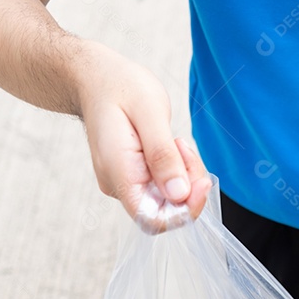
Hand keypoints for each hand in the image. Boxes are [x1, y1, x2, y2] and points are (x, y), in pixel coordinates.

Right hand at [77, 43, 210, 231]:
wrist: (96, 78)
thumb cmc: (119, 88)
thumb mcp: (149, 113)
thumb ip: (163, 155)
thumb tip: (179, 194)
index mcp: (119, 173)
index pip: (153, 220)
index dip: (184, 211)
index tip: (202, 181)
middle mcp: (119, 185)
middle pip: (166, 210)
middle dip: (190, 185)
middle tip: (186, 146)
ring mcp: (125, 183)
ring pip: (169, 198)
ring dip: (186, 175)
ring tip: (177, 141)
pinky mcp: (134, 177)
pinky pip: (165, 186)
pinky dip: (179, 170)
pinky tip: (173, 145)